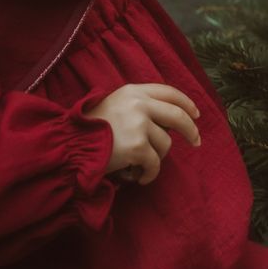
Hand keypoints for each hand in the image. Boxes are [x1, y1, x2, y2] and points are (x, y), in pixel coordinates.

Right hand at [85, 83, 201, 185]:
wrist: (70, 145)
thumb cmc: (90, 129)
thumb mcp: (114, 104)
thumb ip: (138, 104)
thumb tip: (166, 121)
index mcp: (133, 91)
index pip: (169, 92)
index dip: (186, 103)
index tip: (196, 114)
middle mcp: (139, 104)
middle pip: (177, 115)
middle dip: (191, 130)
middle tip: (197, 141)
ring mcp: (139, 124)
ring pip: (166, 144)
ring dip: (157, 157)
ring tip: (141, 164)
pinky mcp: (137, 147)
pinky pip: (155, 163)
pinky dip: (150, 173)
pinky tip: (139, 177)